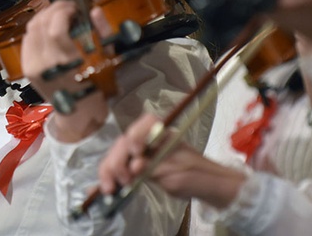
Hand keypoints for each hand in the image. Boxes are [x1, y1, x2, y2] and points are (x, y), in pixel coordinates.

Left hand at [20, 0, 111, 141]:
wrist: (77, 112)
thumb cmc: (96, 85)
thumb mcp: (106, 58)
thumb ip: (102, 31)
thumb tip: (94, 10)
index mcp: (67, 63)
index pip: (56, 28)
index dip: (63, 11)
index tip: (75, 7)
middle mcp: (45, 64)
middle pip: (40, 24)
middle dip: (53, 9)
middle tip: (67, 7)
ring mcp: (32, 66)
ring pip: (31, 29)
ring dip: (44, 16)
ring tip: (57, 15)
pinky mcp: (26, 68)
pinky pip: (26, 40)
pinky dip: (36, 29)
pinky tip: (47, 28)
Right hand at [98, 112, 245, 208]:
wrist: (204, 186)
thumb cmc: (195, 176)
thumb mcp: (177, 175)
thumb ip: (154, 169)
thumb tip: (133, 166)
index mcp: (164, 135)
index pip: (147, 122)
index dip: (137, 134)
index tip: (136, 152)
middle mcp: (149, 139)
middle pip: (125, 141)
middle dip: (117, 159)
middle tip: (122, 180)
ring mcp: (141, 151)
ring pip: (117, 154)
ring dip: (110, 169)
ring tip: (110, 188)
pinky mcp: (136, 164)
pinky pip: (119, 166)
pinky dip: (110, 176)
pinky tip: (106, 188)